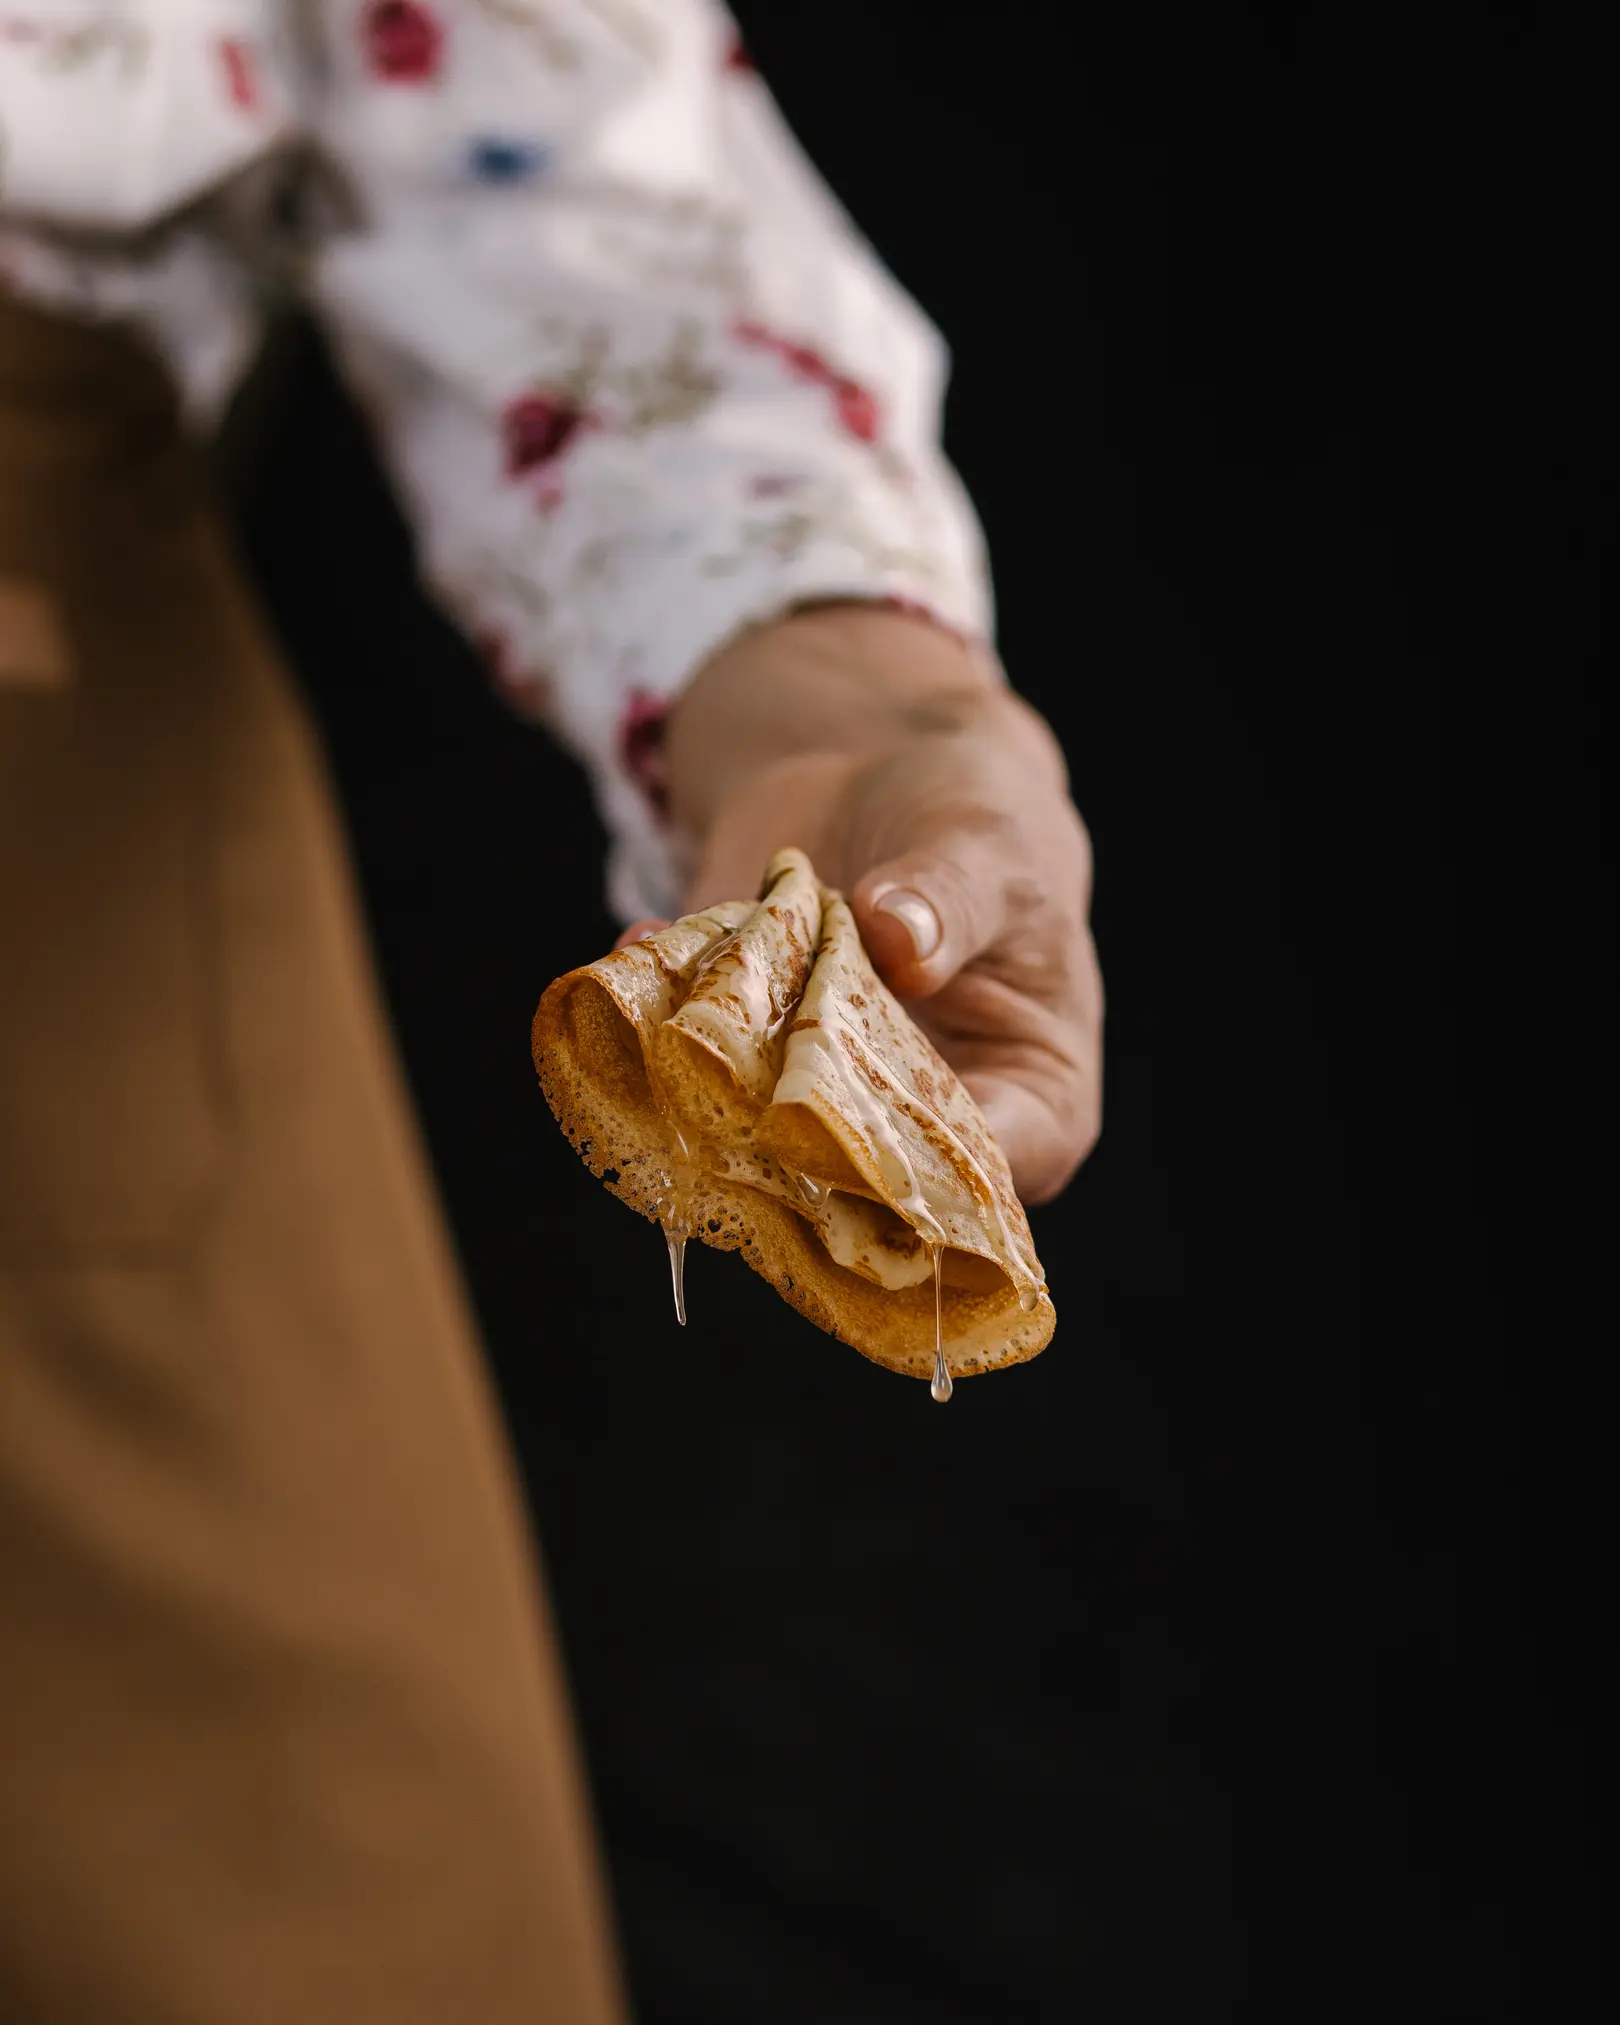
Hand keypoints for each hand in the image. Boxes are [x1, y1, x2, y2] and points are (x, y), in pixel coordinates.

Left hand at [626, 605, 1103, 1202]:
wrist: (882, 779)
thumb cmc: (979, 823)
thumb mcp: (987, 843)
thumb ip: (952, 897)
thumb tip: (901, 941)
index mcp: (1031, 1107)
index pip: (979, 1183)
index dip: (907, 1180)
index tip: (838, 1132)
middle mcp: (920, 1129)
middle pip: (854, 1180)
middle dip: (785, 1135)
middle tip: (734, 1080)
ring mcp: (819, 1102)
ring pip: (758, 1132)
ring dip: (705, 1076)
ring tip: (679, 1003)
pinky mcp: (739, 1058)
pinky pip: (691, 1060)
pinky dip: (657, 1009)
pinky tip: (643, 943)